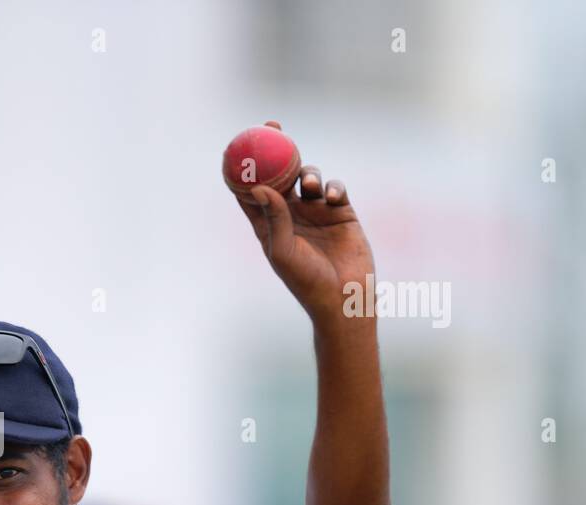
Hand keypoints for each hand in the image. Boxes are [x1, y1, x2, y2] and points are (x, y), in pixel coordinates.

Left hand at [236, 121, 374, 322]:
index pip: (250, 190)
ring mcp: (316, 212)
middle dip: (277, 149)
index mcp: (268, 224)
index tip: (241, 142)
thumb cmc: (306, 280)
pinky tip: (332, 198)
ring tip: (311, 186)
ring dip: (309, 174)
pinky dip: (332, 187)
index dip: (244, 166)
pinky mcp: (341, 213)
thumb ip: (272, 218)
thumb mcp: (283, 250)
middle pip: (279, 174)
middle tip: (274, 127)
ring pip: (308, 177)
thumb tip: (257, 187)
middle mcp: (290, 215)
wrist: (344, 296)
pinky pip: (335, 188)